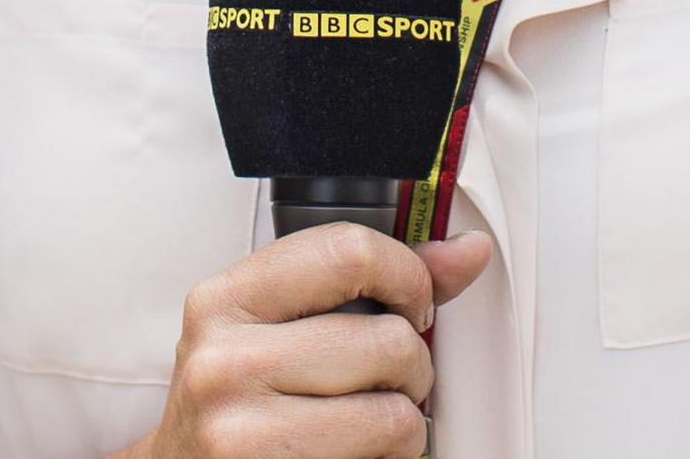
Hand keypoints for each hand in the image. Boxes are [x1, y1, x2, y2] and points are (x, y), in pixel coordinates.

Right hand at [125, 225, 491, 458]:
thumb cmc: (238, 407)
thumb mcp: (276, 332)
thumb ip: (369, 286)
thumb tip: (467, 253)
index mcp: (223, 302)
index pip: (347, 251)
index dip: (408, 276)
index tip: (414, 304)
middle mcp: (223, 364)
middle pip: (389, 341)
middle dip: (411, 369)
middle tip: (387, 384)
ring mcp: (241, 433)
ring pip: (397, 415)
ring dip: (404, 426)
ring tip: (366, 427)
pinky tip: (350, 456)